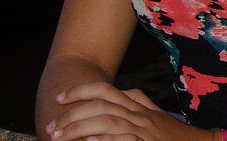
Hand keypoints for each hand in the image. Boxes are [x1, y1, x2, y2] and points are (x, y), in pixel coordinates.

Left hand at [44, 82, 202, 140]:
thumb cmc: (175, 135)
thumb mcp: (156, 114)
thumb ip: (140, 102)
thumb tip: (126, 91)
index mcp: (137, 106)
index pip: (105, 90)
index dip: (80, 91)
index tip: (60, 98)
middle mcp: (138, 115)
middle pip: (100, 104)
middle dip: (72, 112)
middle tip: (51, 125)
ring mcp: (142, 130)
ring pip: (107, 121)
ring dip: (79, 128)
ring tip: (59, 136)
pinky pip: (122, 140)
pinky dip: (104, 140)